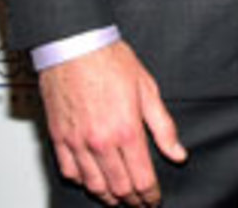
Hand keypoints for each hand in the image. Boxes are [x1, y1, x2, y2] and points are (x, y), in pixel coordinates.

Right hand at [38, 40, 187, 205]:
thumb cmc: (111, 60)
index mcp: (126, 130)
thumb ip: (163, 126)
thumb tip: (178, 153)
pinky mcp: (59, 138)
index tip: (154, 199)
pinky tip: (92, 180)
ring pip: (94, 185)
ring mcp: (77, 142)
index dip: (150, 195)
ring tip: (118, 198)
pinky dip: (82, 181)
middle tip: (139, 203)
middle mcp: (101, 142)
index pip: (142, 178)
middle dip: (132, 200)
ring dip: (108, 196)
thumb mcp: (148, 89)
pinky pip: (70, 172)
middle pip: (119, 187)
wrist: (76, 45)